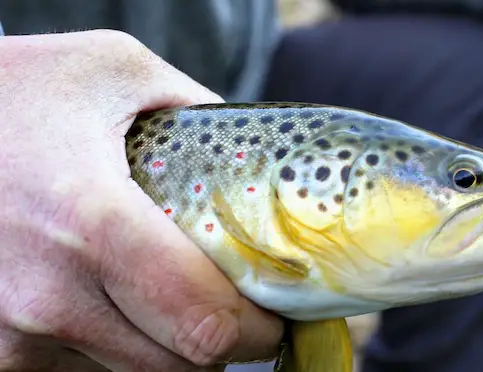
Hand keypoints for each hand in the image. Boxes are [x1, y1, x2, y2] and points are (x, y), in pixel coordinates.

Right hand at [0, 30, 282, 370]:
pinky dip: (113, 349)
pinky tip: (114, 302)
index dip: (257, 331)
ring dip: (165, 348)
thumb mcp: (117, 70)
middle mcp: (47, 297)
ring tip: (169, 296)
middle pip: (178, 367)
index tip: (274, 315)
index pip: (207, 325)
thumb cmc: (19, 90)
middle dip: (221, 345)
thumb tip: (256, 165)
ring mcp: (11, 335)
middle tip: (236, 309)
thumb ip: (200, 114)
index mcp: (92, 224)